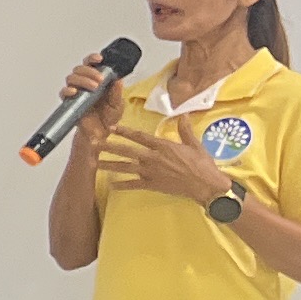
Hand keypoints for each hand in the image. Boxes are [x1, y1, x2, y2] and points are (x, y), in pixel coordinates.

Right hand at [59, 54, 128, 150]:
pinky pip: (63, 92)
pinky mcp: (69, 102)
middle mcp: (85, 84)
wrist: (100, 134)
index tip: (99, 58)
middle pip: (80, 68)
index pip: (91, 64)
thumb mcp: (118, 105)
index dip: (93, 58)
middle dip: (89, 71)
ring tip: (93, 87)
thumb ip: (117, 92)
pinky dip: (67, 90)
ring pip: (72, 77)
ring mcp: (76, 92)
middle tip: (100, 79)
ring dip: (82, 79)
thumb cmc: (108, 118)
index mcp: (97, 80)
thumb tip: (118, 79)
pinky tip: (75, 92)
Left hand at [96, 119, 231, 204]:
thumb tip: (183, 114)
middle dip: (109, 147)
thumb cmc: (202, 164)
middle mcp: (153, 158)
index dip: (124, 131)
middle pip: (127, 151)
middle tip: (93, 144)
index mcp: (163, 146)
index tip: (111, 127)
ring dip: (109, 165)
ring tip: (95, 163)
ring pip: (126, 167)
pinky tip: (111, 185)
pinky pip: (134, 185)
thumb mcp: (194, 144)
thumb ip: (184, 129)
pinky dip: (122, 185)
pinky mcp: (153, 185)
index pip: (139, 136)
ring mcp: (151, 172)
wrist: (206, 185)